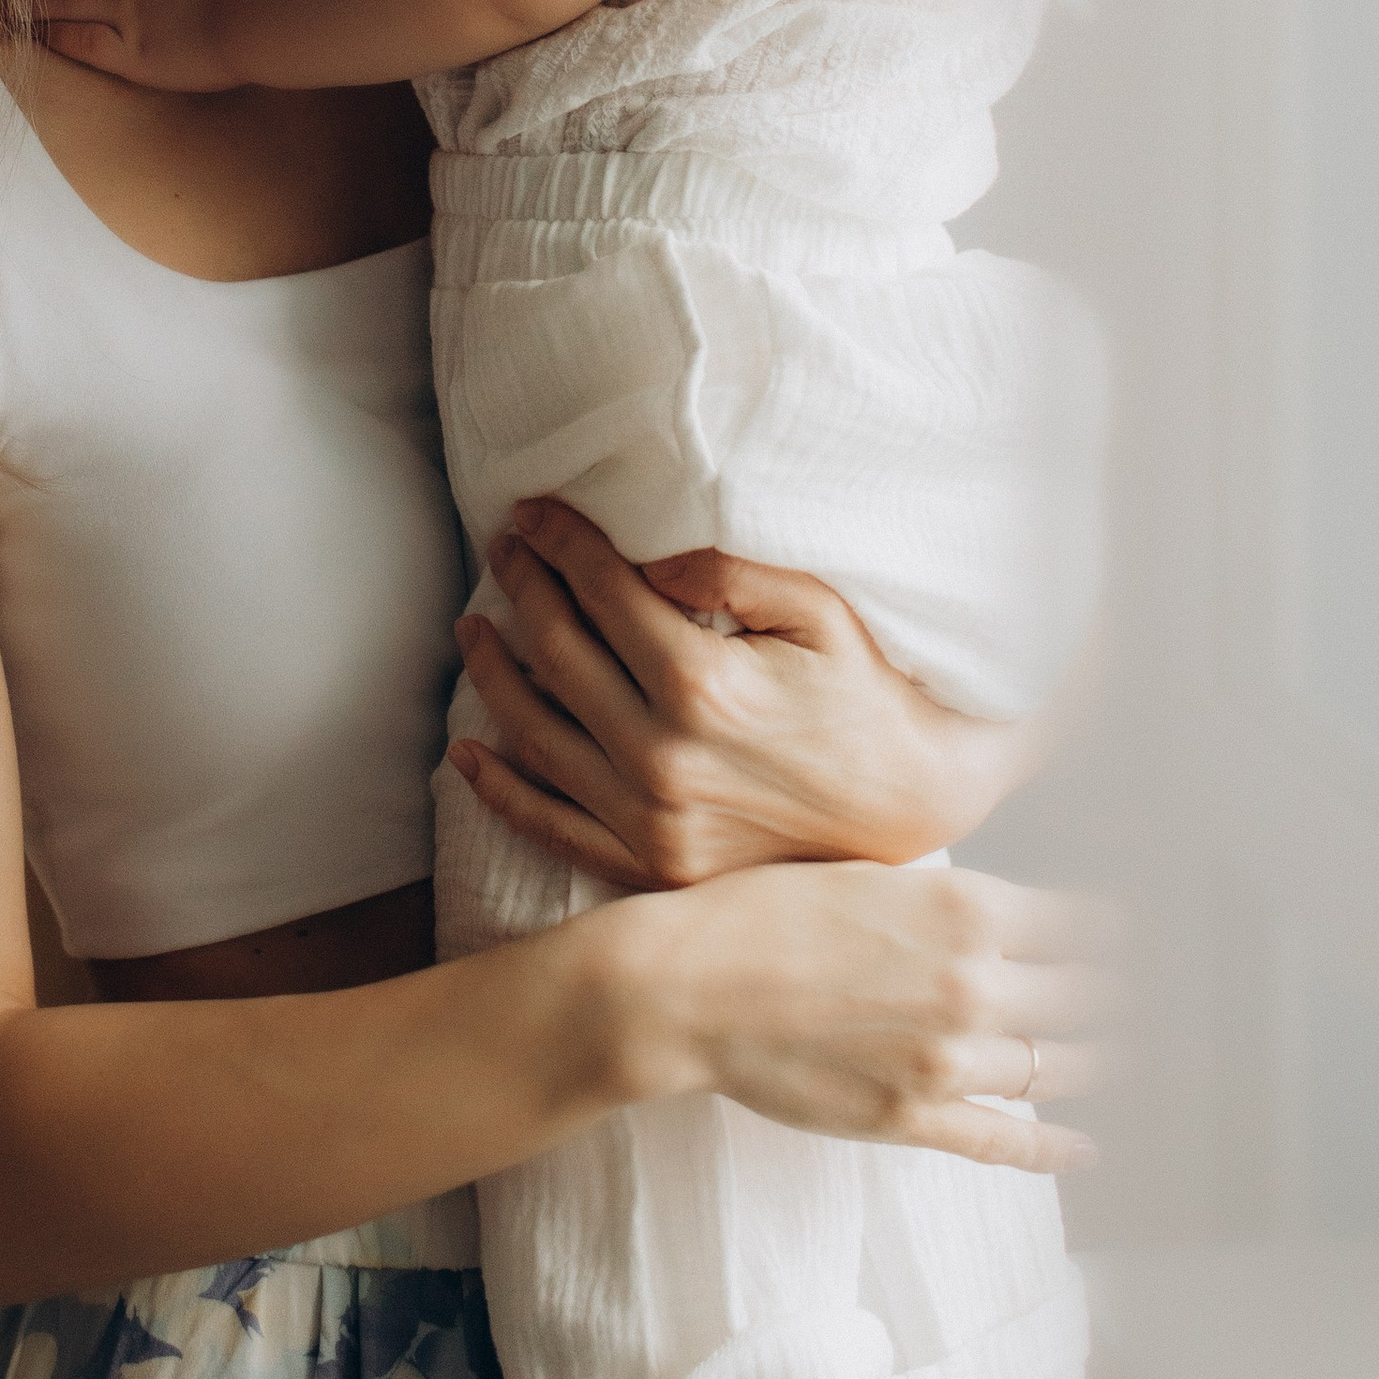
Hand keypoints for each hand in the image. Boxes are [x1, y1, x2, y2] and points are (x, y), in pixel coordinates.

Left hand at [450, 495, 1048, 884]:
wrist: (910, 806)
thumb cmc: (868, 695)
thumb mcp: (818, 611)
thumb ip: (726, 574)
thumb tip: (641, 560)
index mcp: (704, 685)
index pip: (602, 594)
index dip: (559, 544)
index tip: (530, 511)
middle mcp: (663, 757)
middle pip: (559, 655)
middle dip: (522, 591)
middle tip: (502, 550)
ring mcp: (651, 822)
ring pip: (538, 736)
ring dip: (494, 676)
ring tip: (475, 629)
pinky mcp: (650, 867)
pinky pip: (552, 826)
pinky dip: (501, 789)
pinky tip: (468, 752)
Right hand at [624, 854, 1115, 1173]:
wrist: (688, 987)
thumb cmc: (762, 911)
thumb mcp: (869, 872)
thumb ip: (945, 897)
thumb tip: (998, 913)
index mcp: (967, 910)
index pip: (1077, 924)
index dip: (1109, 932)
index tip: (1128, 937)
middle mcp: (972, 984)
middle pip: (1080, 996)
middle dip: (1110, 995)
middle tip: (1135, 998)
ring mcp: (946, 1060)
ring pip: (1052, 1066)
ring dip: (1092, 1062)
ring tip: (1115, 1058)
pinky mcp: (912, 1119)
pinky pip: (1005, 1140)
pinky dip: (1054, 1148)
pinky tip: (1087, 1147)